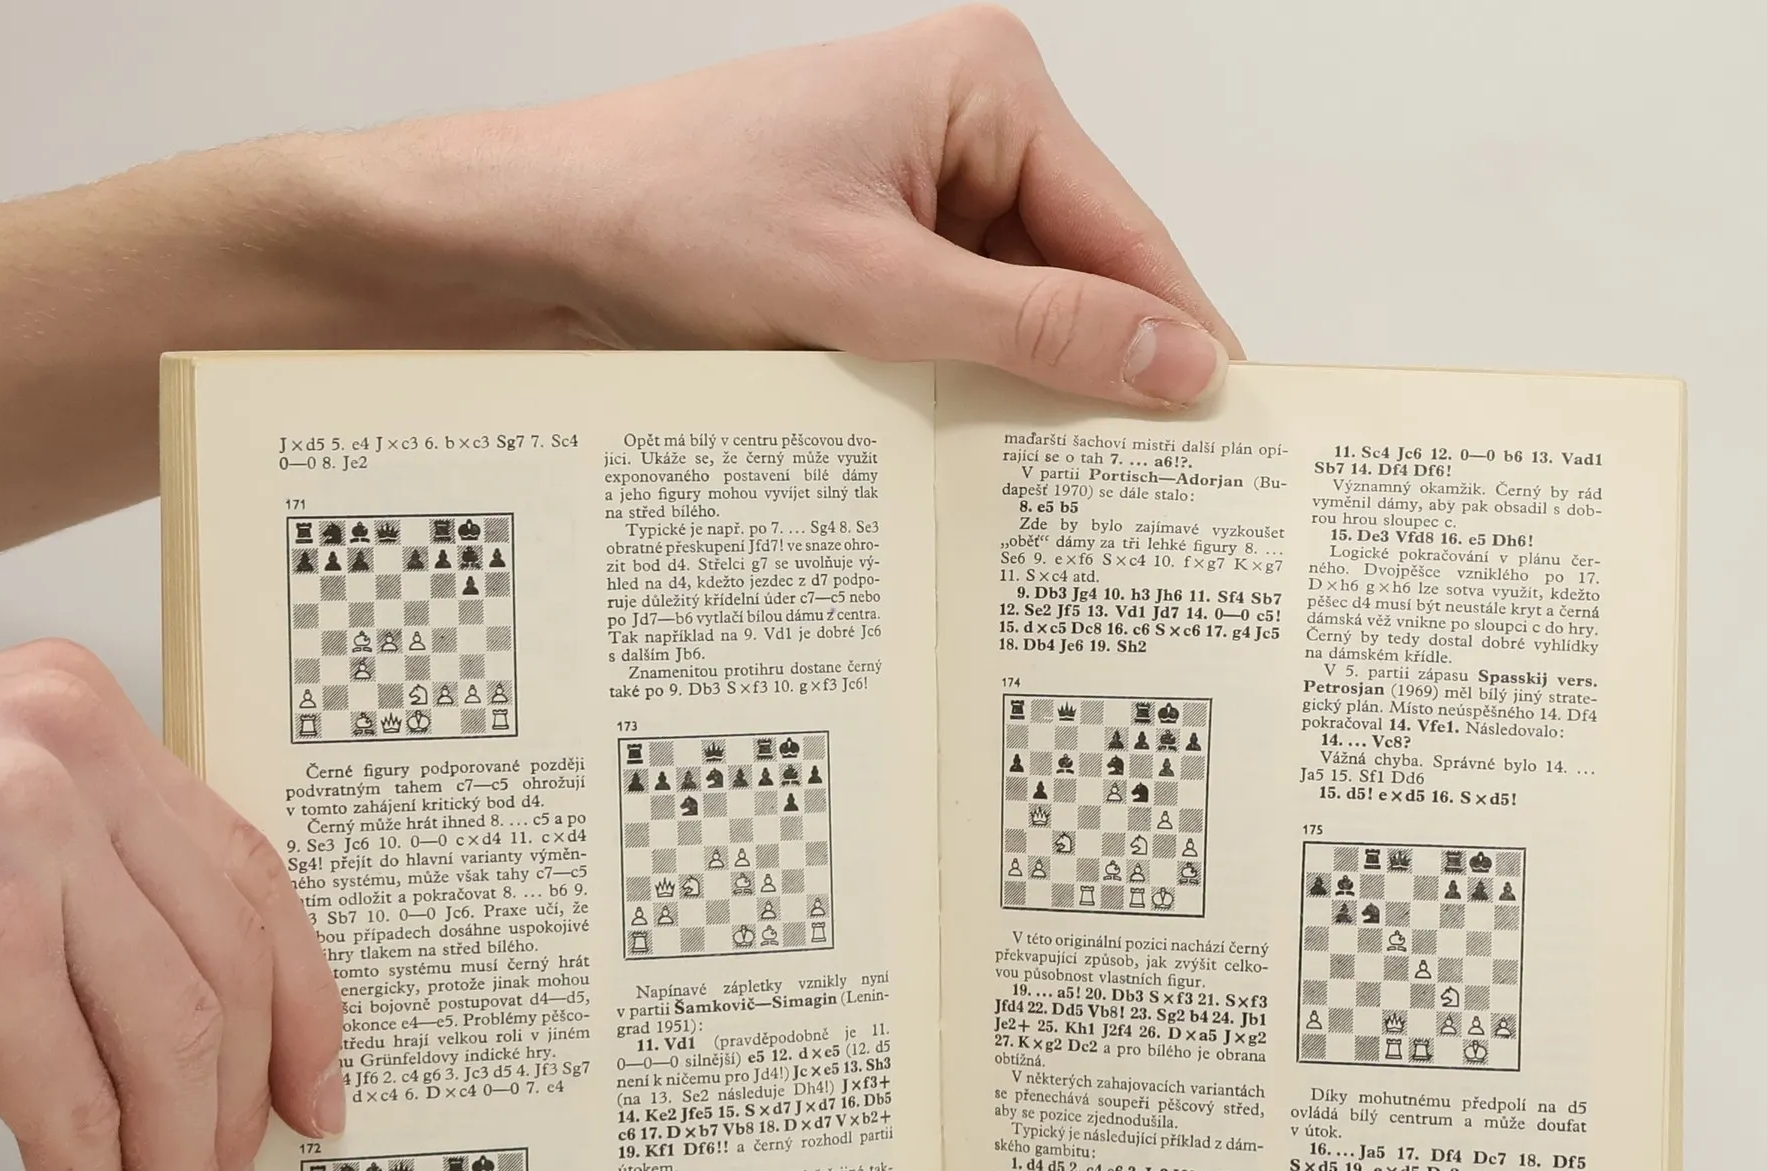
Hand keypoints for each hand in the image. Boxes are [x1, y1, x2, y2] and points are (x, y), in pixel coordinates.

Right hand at [0, 642, 344, 1170]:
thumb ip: (102, 886)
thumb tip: (218, 1053)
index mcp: (88, 723)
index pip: (251, 882)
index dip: (305, 1010)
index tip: (314, 1099)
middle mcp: (65, 765)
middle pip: (220, 971)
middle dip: (229, 1119)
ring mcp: (14, 844)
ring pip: (168, 1040)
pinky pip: (68, 1093)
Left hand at [340, 5, 1240, 406]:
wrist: (546, 230)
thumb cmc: (675, 212)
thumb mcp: (873, 289)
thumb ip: (1032, 331)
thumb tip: (1172, 363)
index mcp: (988, 86)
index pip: (1126, 231)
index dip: (1176, 337)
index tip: (1220, 433)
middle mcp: (969, 123)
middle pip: (1083, 273)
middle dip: (1098, 372)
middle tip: (1139, 487)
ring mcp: (925, 183)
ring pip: (1024, 309)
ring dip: (1025, 389)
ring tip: (1051, 483)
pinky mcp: (885, 241)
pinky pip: (963, 323)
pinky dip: (969, 385)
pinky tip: (973, 446)